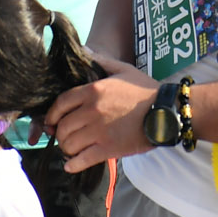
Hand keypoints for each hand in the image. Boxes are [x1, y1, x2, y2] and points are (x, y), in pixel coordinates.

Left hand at [44, 56, 158, 171]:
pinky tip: (71, 165)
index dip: (52, 115)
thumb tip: (84, 51)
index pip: (60, 104)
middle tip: (64, 137)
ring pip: (69, 144)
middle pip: (62, 127)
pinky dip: (72, 164)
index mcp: (92, 91)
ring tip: (72, 149)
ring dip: (67, 148)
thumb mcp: (123, 70)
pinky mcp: (108, 149)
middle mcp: (91, 111)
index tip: (52, 121)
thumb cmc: (145, 90)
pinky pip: (81, 160)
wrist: (165, 111)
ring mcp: (98, 131)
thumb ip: (101, 61)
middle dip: (60, 134)